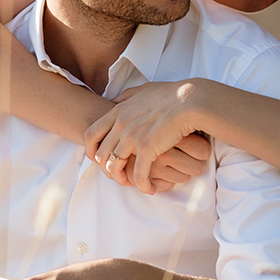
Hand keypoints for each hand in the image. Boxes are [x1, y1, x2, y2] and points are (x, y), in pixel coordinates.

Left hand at [85, 81, 209, 194]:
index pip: (91, 134)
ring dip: (121, 179)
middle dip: (106, 169)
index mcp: (118, 112)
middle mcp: (120, 125)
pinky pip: (138, 174)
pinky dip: (142, 185)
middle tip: (117, 175)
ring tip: (131, 184)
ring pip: (114, 167)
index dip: (91, 150)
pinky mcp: (146, 149)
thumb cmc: (170, 95)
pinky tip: (149, 189)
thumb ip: (126, 96)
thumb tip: (115, 101)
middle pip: (100, 154)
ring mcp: (132, 137)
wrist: (189, 100)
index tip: (98, 159)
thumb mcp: (142, 90)